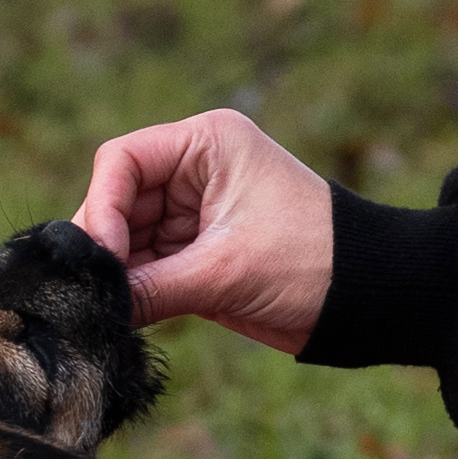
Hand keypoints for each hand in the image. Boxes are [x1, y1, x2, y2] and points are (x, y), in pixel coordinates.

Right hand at [78, 105, 333, 347]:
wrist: (367, 299)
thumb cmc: (312, 263)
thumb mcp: (227, 272)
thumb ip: (152, 287)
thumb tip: (90, 305)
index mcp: (207, 144)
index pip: (123, 160)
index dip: (104, 206)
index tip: (107, 256)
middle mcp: (194, 170)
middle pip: (117, 200)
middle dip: (105, 246)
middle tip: (93, 289)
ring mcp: (193, 213)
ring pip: (126, 239)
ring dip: (116, 273)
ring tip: (106, 307)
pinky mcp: (197, 254)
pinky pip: (146, 268)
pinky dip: (132, 291)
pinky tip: (122, 314)